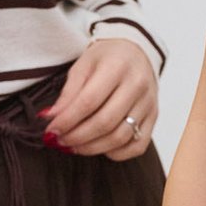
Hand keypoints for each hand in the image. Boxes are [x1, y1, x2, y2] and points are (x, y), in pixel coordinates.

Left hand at [40, 37, 156, 160]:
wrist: (137, 52)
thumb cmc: (107, 59)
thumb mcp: (83, 65)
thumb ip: (68, 93)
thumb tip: (51, 118)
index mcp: (117, 66)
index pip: (89, 101)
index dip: (67, 120)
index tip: (51, 130)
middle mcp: (137, 85)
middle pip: (105, 122)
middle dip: (77, 136)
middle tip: (60, 141)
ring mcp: (148, 103)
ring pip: (120, 137)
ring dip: (92, 147)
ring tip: (74, 146)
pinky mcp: (154, 117)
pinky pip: (137, 145)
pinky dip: (116, 153)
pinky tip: (100, 147)